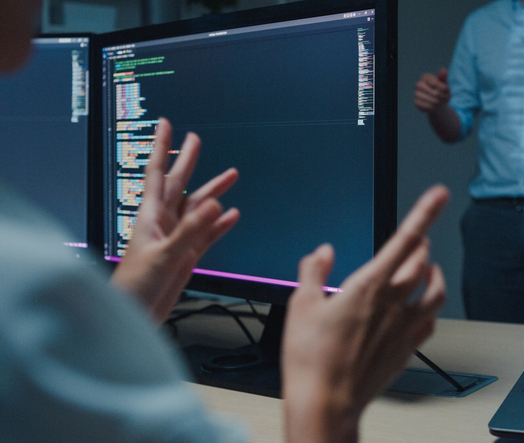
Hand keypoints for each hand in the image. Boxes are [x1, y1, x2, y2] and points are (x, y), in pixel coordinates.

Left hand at [110, 118, 239, 323]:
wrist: (133, 316)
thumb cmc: (136, 287)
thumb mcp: (165, 256)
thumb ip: (191, 230)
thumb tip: (214, 204)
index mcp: (151, 217)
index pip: (156, 173)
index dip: (162, 148)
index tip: (166, 125)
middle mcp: (163, 223)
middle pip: (178, 184)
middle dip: (188, 162)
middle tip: (196, 139)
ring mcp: (175, 239)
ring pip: (197, 208)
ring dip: (212, 192)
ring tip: (231, 175)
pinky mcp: (185, 256)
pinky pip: (206, 234)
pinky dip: (219, 225)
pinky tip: (231, 216)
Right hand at [282, 185, 449, 442]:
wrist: (327, 402)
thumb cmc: (311, 358)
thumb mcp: (300, 305)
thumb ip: (313, 271)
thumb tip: (322, 253)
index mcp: (370, 285)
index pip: (405, 239)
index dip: (425, 212)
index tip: (439, 194)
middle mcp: (395, 303)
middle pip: (422, 261)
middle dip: (423, 243)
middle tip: (419, 237)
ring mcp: (405, 327)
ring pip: (436, 290)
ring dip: (434, 273)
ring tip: (429, 267)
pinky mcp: (408, 348)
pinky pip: (431, 320)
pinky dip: (430, 307)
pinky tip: (423, 308)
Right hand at [414, 68, 450, 113]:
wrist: (436, 102)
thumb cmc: (440, 90)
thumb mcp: (444, 83)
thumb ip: (443, 77)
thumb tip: (444, 70)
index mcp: (425, 77)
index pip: (433, 81)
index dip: (441, 86)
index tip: (447, 89)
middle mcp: (418, 84)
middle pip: (434, 92)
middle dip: (443, 96)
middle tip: (447, 97)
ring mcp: (416, 94)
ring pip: (432, 100)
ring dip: (440, 102)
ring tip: (443, 101)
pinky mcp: (416, 103)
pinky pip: (428, 106)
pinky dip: (435, 107)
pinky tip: (436, 106)